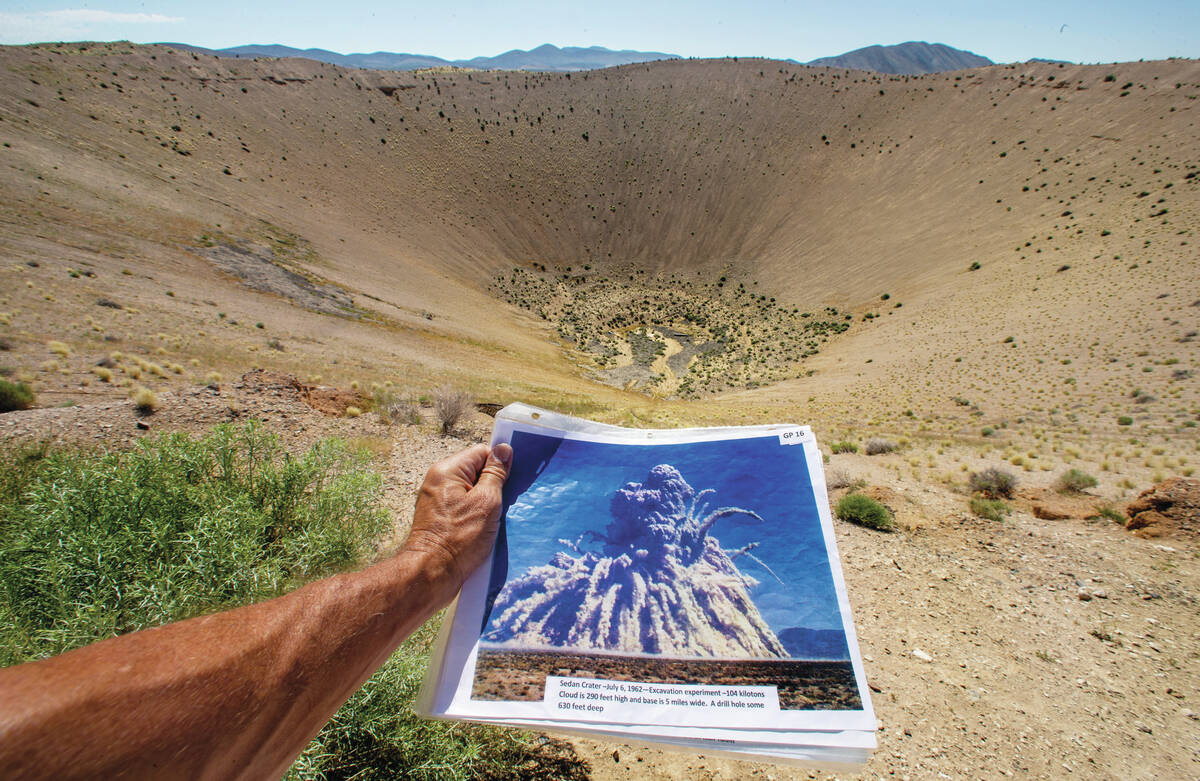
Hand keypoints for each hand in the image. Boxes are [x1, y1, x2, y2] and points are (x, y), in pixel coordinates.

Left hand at [404, 443, 511, 589]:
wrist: (431, 575)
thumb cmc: (459, 539)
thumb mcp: (486, 502)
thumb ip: (496, 474)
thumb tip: (503, 449)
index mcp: (447, 471)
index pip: (481, 453)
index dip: (499, 466)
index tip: (510, 483)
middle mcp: (438, 482)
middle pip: (475, 472)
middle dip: (493, 486)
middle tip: (503, 505)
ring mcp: (436, 501)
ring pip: (471, 492)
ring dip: (486, 504)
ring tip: (495, 521)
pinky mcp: (439, 519)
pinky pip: (464, 508)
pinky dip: (476, 516)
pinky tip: (485, 530)